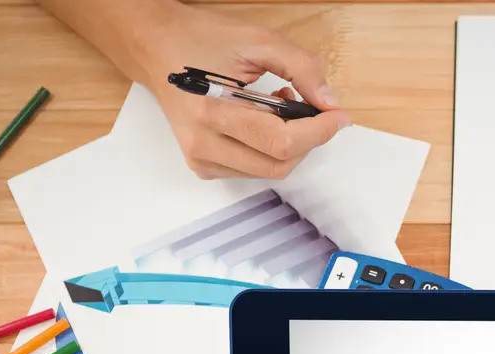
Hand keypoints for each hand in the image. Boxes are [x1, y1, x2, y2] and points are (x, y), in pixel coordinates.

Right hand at [140, 5, 350, 178]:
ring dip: (289, 146)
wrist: (156, 48)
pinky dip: (269, 151)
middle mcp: (203, 144)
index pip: (282, 142)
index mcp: (213, 111)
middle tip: (308, 108)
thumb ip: (302, 68)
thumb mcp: (258, 40)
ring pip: (268, 172)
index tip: (338, 116)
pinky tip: (262, 120)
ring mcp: (201, 159)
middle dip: (307, 140)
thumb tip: (330, 103)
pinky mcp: (202, 166)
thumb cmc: (203, 40)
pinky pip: (252, 170)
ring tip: (279, 107)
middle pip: (278, 164)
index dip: (318, 132)